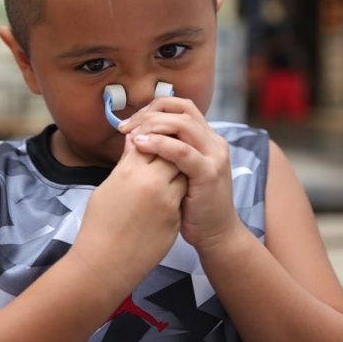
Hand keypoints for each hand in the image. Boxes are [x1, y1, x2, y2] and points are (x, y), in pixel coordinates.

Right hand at [71, 134, 186, 295]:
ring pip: (182, 173)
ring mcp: (167, 202)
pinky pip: (181, 196)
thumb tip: (134, 141)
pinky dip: (177, 192)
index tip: (150, 140)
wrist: (105, 266)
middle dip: (169, 150)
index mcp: (129, 172)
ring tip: (167, 174)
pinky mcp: (175, 219)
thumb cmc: (98, 227)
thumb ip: (126, 163)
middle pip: (171, 152)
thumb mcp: (106, 188)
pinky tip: (166, 197)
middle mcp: (151, 183)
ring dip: (177, 169)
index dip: (151, 137)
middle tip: (165, 152)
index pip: (149, 140)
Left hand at [119, 98, 244, 252]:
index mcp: (207, 139)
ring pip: (183, 125)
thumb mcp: (175, 174)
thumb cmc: (192, 206)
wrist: (217, 235)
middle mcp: (214, 142)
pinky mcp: (209, 174)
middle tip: (125, 126)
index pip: (182, 106)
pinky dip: (159, 144)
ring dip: (152, 125)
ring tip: (131, 134)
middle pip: (182, 109)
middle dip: (149, 114)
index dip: (155, 107)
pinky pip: (182, 151)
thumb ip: (160, 153)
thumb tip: (130, 136)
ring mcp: (214, 157)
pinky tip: (140, 146)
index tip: (132, 120)